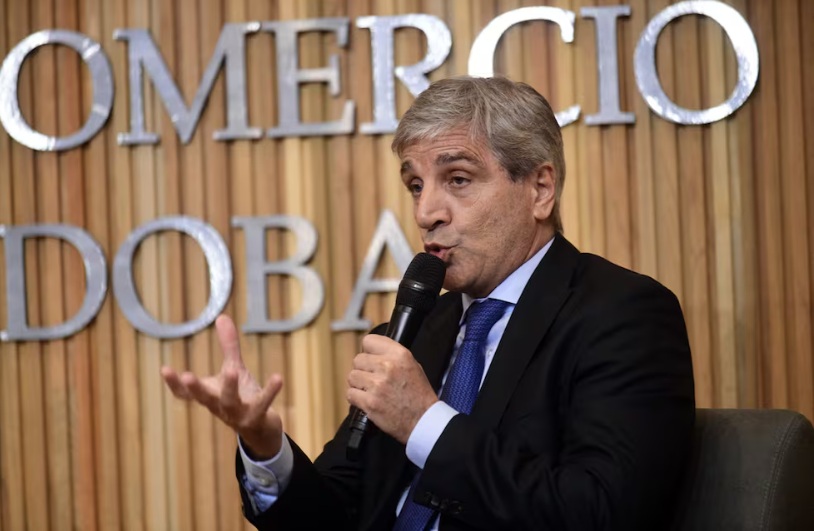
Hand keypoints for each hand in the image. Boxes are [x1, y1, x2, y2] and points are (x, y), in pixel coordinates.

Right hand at [161, 314, 283, 458]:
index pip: (185, 394)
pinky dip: (269, 392)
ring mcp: (237, 414)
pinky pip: (262, 404)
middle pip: (205, 398)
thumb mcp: (233, 369)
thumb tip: (222, 316)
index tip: (165, 369)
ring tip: (233, 371)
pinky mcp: (256, 417)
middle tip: (186, 376)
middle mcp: (219, 407)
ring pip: (231, 402)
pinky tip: (277, 378)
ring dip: (230, 387)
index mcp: (210, 396)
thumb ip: (228, 346)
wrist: (261, 430)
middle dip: (195, 388)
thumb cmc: (242, 397)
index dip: (173, 384)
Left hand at [346, 335, 438, 443]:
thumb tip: (372, 353)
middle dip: (363, 369)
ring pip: (352, 376)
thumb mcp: (413, 365)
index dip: (369, 352)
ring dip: (358, 384)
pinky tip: (367, 401)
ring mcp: (377, 384)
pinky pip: (350, 393)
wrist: (423, 420)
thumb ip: (392, 355)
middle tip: (372, 379)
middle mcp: (387, 366)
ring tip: (370, 391)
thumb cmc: (419, 395)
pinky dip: (356, 398)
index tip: (371, 359)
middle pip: (358, 359)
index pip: (369, 341)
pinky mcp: (369, 402)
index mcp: (399, 354)